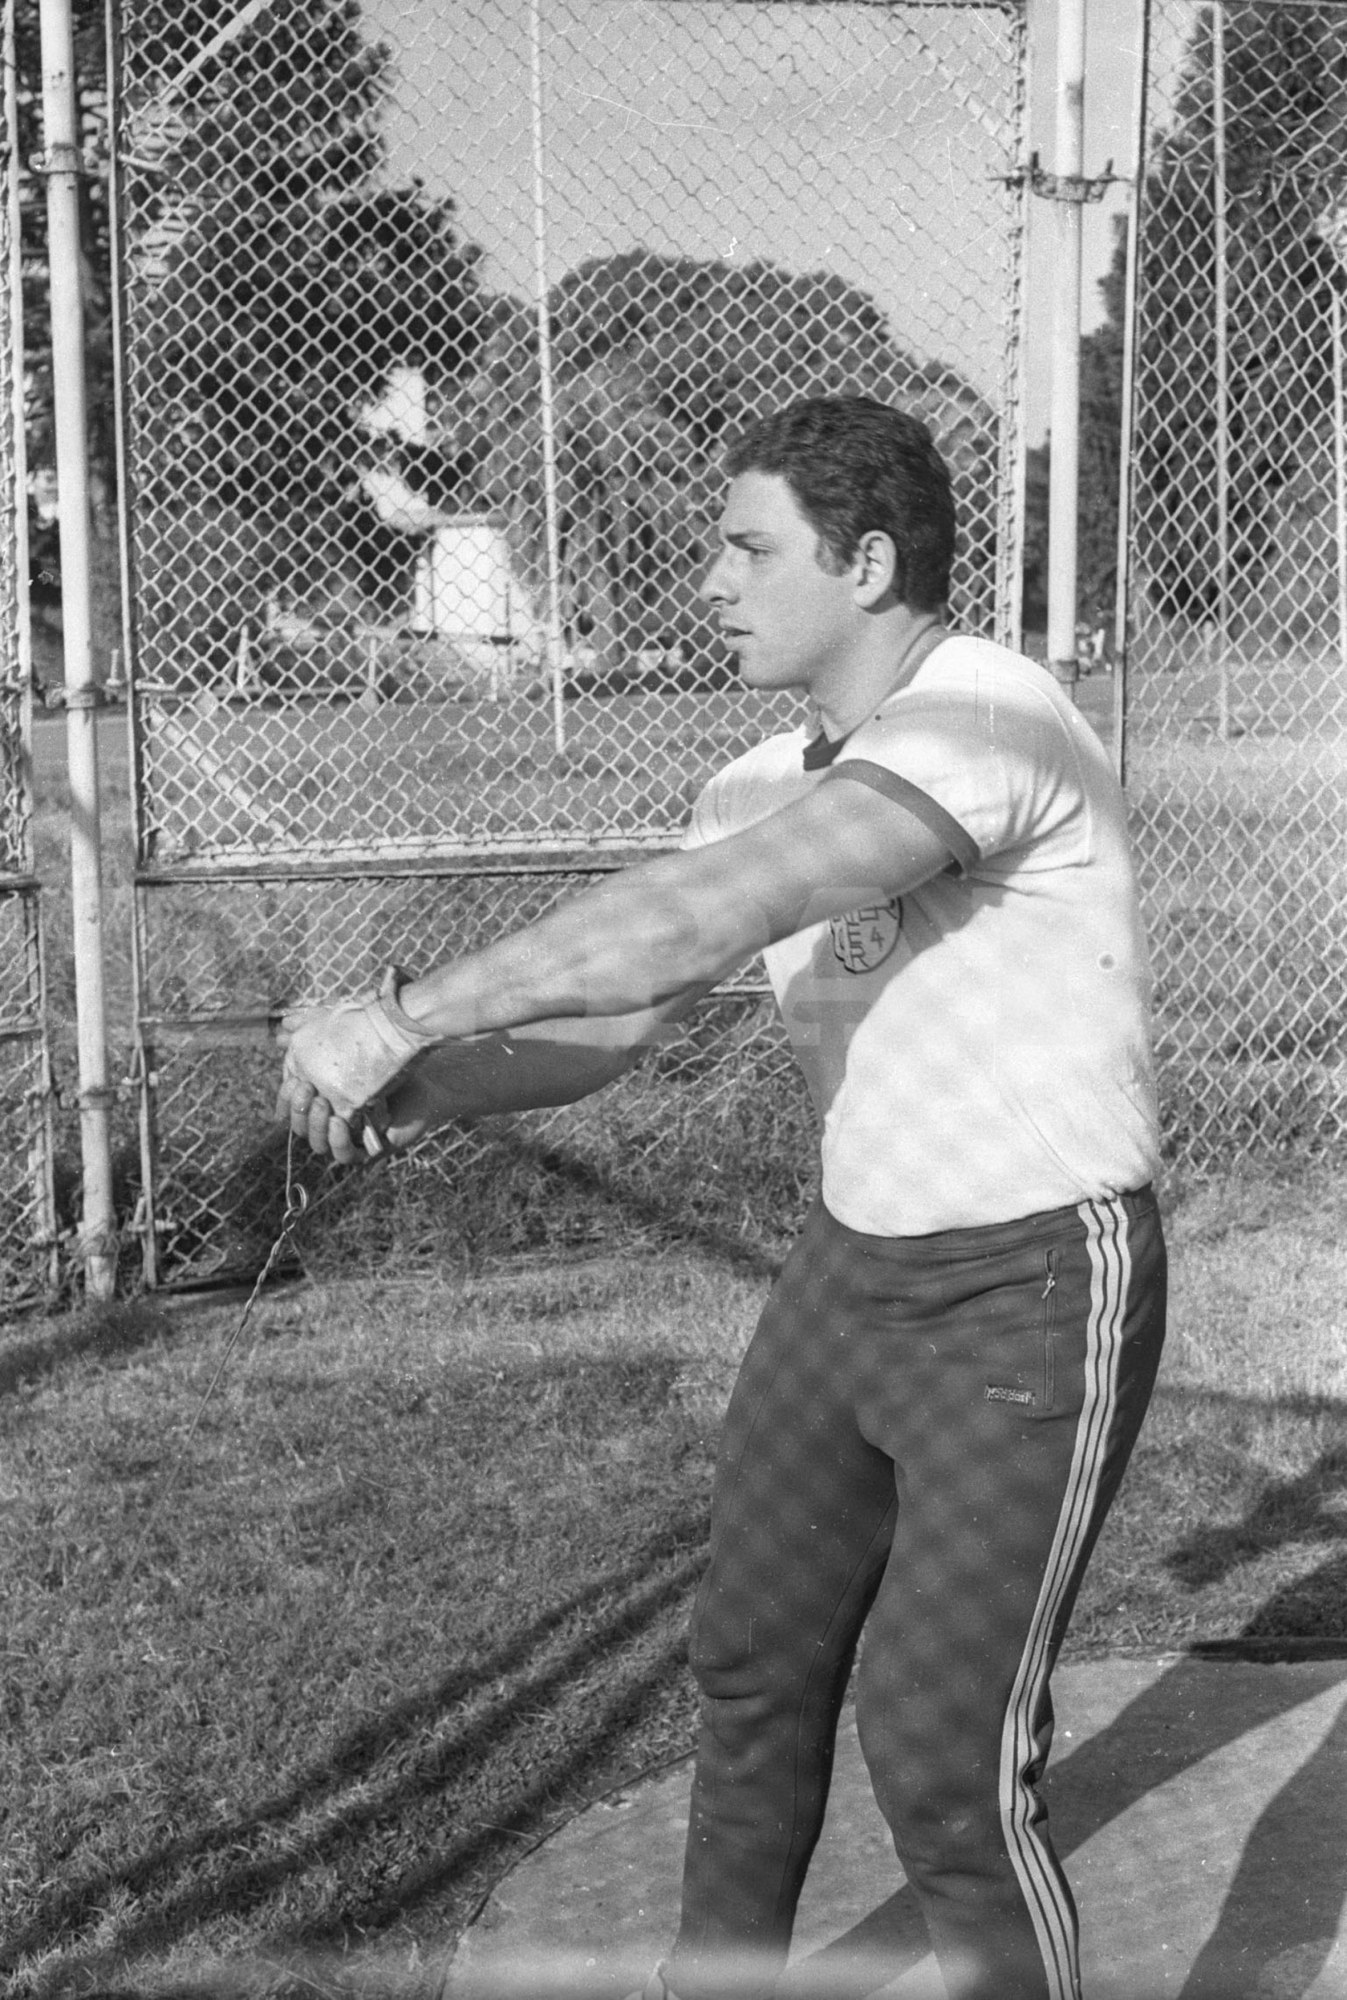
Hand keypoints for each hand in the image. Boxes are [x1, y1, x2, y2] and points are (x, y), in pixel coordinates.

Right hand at [275, 972, 437, 1158]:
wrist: (419, 1070)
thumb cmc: (383, 1057)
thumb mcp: (343, 1044)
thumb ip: (314, 1035)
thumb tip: (282, 1030)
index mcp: (321, 1102)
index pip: (292, 1107)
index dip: (286, 1099)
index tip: (291, 1080)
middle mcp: (331, 1123)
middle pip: (301, 1127)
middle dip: (299, 1110)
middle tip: (307, 1089)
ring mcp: (350, 1138)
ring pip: (318, 1144)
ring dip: (316, 1125)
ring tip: (324, 1103)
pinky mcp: (369, 1149)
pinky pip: (345, 1155)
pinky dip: (338, 1140)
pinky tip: (340, 1121)